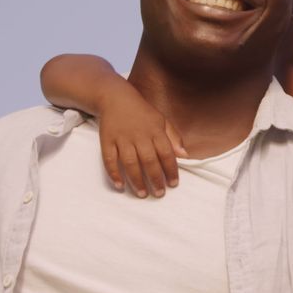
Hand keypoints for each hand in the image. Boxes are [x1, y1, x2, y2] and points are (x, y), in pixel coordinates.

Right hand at [96, 80, 187, 197]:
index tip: (173, 184)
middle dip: (155, 179)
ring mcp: (122, 139)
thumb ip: (174, 138)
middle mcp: (140, 136)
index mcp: (155, 131)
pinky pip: (109, 159)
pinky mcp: (107, 141)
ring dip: (136, 180)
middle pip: (149, 160)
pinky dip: (114, 173)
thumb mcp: (162, 120)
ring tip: (142, 194)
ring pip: (130, 163)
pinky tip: (119, 185)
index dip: (171, 170)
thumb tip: (184, 155)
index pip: (166, 153)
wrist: (116, 98)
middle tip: (159, 194)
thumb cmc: (142, 112)